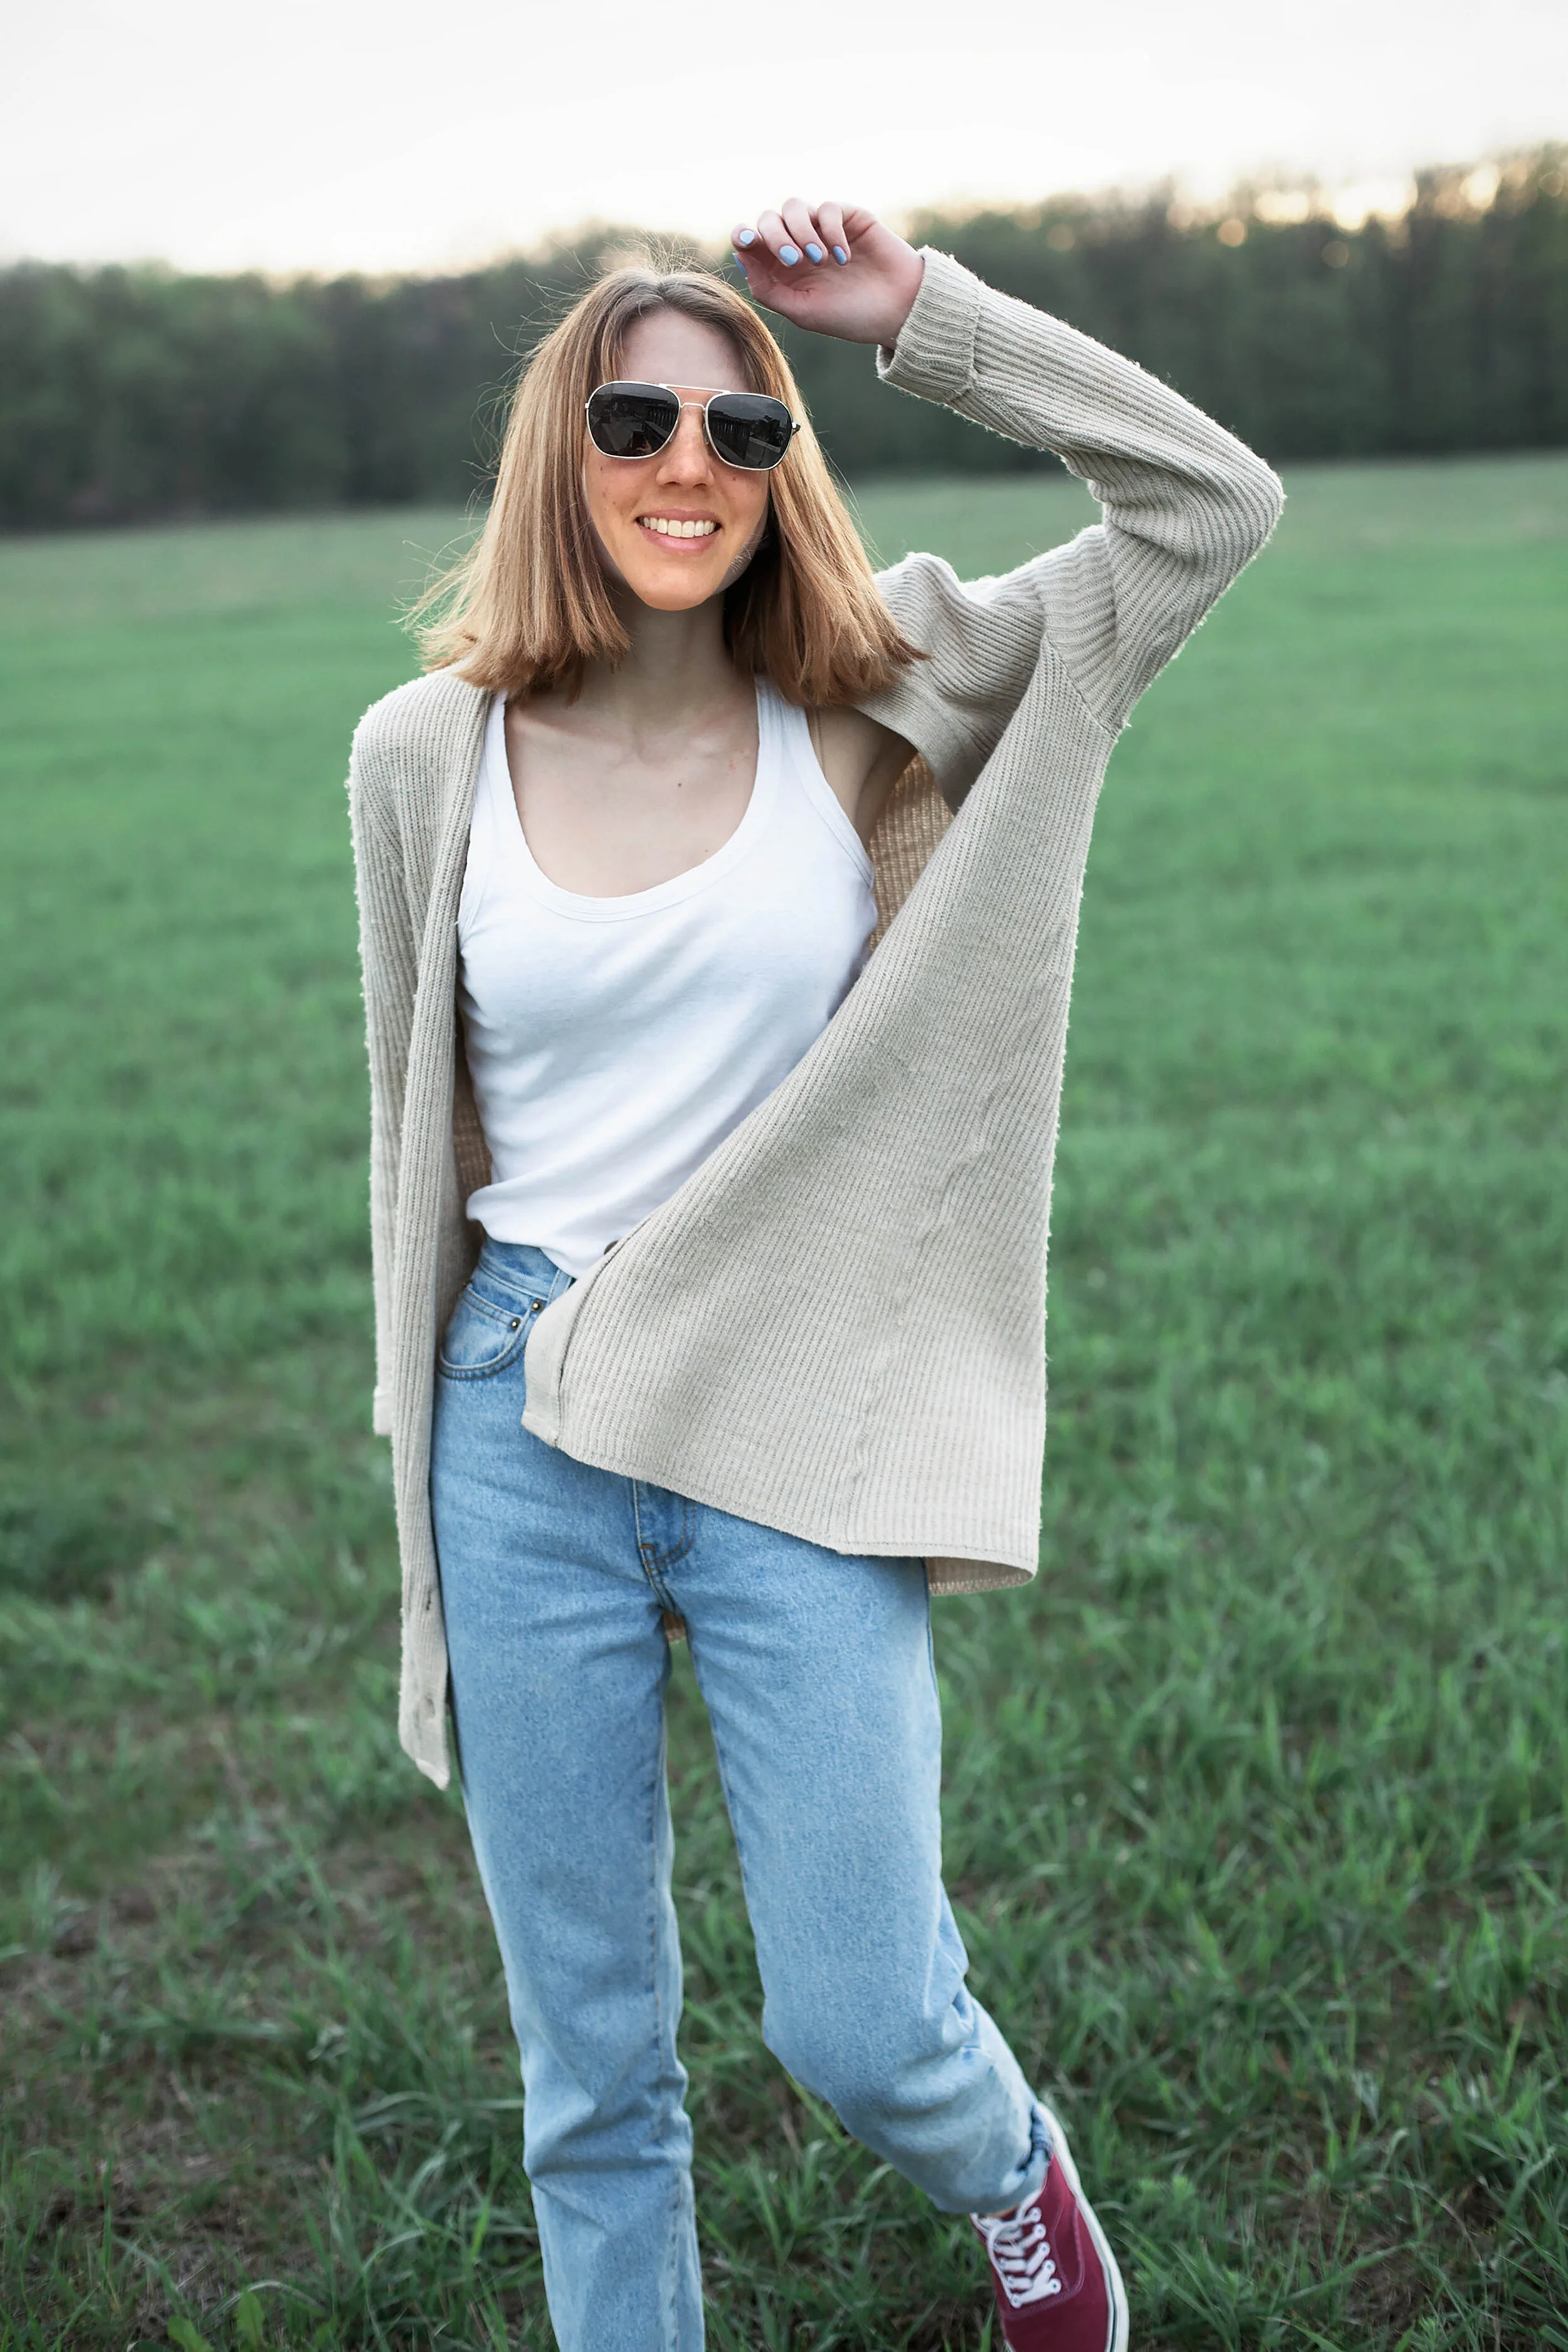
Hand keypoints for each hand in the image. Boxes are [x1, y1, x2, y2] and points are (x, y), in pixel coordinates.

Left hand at [730, 200, 923, 348]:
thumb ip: (768, 288)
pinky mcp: (848, 217)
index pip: (753, 241)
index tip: (746, 241)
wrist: (897, 312)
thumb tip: (740, 256)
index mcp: (783, 269)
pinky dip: (831, 231)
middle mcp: (799, 245)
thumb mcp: (802, 311)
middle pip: (770, 219)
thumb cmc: (850, 317)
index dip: (743, 235)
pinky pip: (828, 208)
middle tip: (794, 261)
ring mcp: (823, 229)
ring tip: (819, 259)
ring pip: (794, 207)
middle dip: (776, 236)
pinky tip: (843, 258)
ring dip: (800, 230)